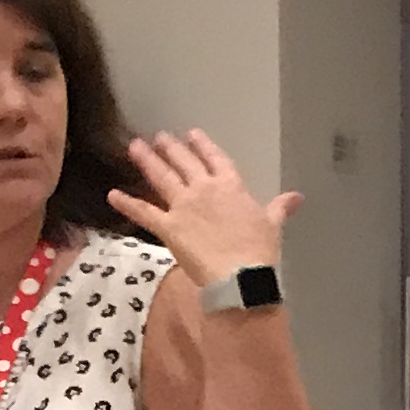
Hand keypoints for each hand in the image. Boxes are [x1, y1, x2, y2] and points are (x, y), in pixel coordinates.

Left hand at [110, 129, 297, 284]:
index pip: (215, 158)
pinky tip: (112, 194)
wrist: (239, 275)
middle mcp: (204, 189)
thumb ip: (280, 207)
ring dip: (147, 161)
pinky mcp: (168, 227)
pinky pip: (143, 212)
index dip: (202, 145)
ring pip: (162, 177)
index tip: (192, 134)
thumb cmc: (258, 251)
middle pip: (184, 162)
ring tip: (135, 146)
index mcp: (231, 186)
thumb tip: (297, 197)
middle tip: (159, 137)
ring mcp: (183, 206)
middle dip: (171, 148)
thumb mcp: (272, 224)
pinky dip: (126, 203)